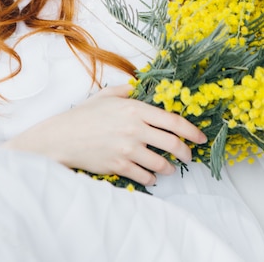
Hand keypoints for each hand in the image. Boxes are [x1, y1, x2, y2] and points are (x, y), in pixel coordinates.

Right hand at [3, 84, 206, 186]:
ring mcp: (128, 149)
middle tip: (188, 157)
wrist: (62, 137)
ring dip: (168, 168)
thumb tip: (139, 85)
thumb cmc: (83, 115)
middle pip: (173, 144)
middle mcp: (135, 129)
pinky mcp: (120, 166)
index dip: (192, 131)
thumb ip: (126, 90)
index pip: (173, 121)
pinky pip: (145, 177)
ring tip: (167, 168)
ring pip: (161, 164)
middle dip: (186, 153)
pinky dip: (151, 179)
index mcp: (135, 108)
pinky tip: (150, 177)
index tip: (200, 137)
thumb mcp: (105, 95)